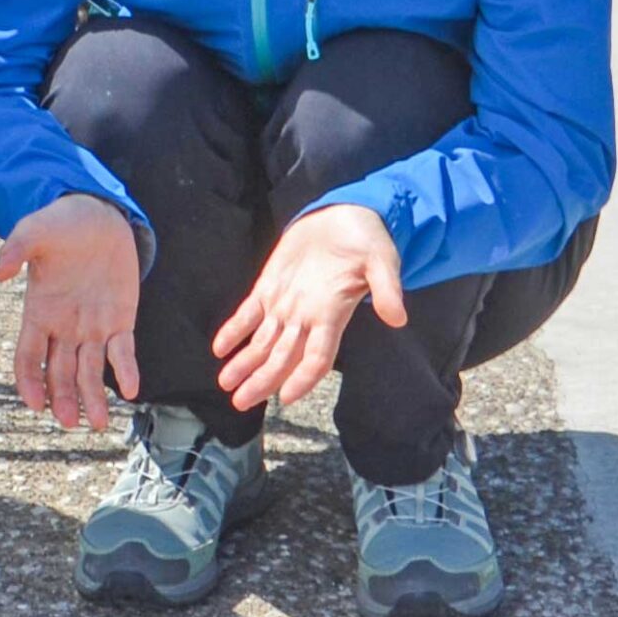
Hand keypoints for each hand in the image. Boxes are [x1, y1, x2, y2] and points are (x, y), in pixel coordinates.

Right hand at [0, 194, 141, 430]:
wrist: (97, 216)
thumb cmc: (60, 225)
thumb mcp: (35, 230)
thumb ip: (15, 249)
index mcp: (38, 313)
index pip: (28, 357)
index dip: (30, 381)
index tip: (35, 404)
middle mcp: (63, 328)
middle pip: (59, 373)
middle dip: (64, 399)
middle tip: (70, 422)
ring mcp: (92, 328)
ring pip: (90, 372)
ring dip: (93, 397)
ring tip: (98, 424)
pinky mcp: (120, 321)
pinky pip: (122, 352)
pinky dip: (126, 370)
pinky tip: (131, 390)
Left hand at [213, 203, 404, 412]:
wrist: (344, 214)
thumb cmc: (366, 240)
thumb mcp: (381, 260)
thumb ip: (388, 288)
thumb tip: (398, 317)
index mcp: (332, 314)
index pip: (317, 357)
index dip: (303, 378)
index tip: (287, 397)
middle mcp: (306, 316)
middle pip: (282, 358)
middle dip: (262, 381)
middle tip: (241, 402)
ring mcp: (285, 303)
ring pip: (262, 342)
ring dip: (244, 364)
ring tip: (225, 384)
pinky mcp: (268, 286)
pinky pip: (247, 313)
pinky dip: (233, 330)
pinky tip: (219, 349)